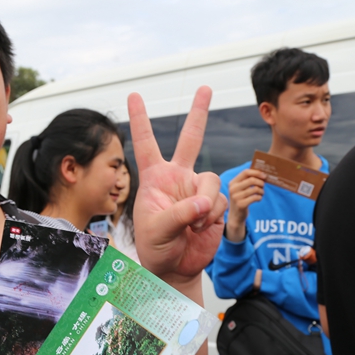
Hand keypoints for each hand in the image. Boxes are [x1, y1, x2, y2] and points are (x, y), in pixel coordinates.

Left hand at [129, 86, 226, 287]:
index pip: (146, 143)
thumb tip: (204, 201)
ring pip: (210, 178)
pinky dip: (213, 215)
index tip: (134, 95)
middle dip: (199, 112)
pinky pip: (220, 199)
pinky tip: (202, 228)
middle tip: (205, 87)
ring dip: (205, 203)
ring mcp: (197, 188)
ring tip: (194, 224)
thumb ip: (180, 214)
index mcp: (154, 178)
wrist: (176, 267)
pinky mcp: (214, 201)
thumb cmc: (157, 248)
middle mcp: (177, 177)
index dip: (140, 119)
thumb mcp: (157, 230)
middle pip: (191, 138)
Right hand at [225, 168, 265, 241]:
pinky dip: (260, 197)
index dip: (256, 172)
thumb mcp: (240, 189)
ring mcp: (236, 197)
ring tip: (261, 193)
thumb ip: (247, 181)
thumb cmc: (241, 199)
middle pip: (252, 180)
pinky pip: (255, 197)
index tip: (264, 176)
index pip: (245, 172)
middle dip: (261, 182)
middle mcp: (233, 189)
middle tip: (263, 186)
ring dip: (261, 191)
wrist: (235, 216)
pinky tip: (259, 199)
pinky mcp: (241, 204)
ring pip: (255, 189)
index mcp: (233, 183)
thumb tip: (262, 173)